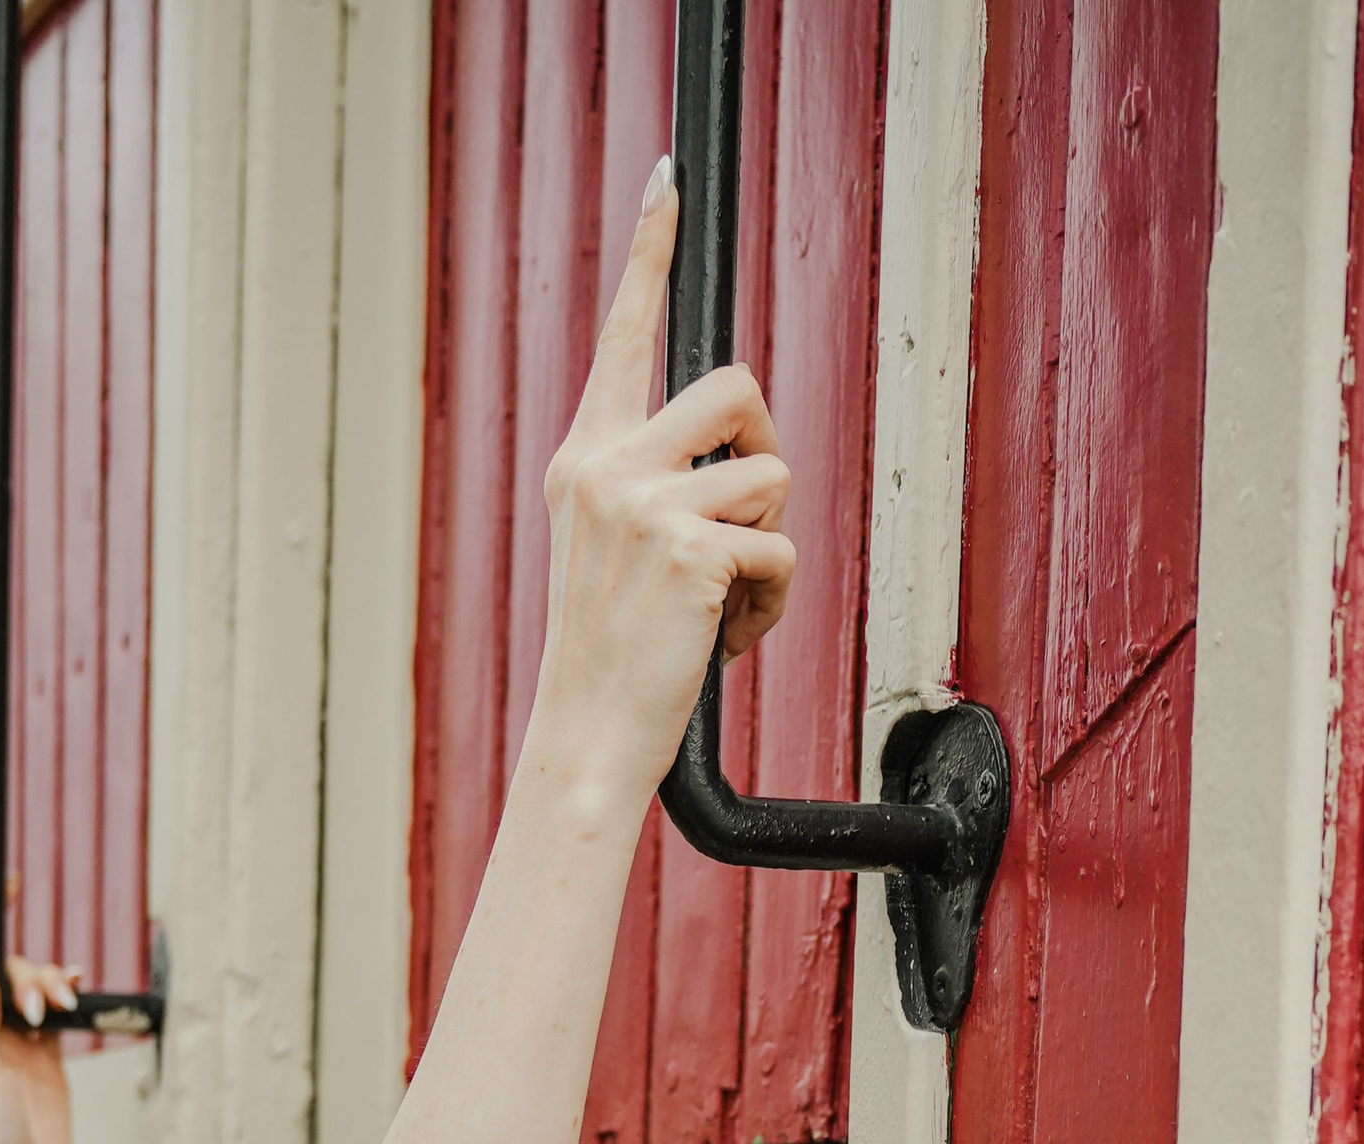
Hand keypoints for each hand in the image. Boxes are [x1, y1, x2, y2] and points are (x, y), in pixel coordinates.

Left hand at [0, 936, 78, 1143]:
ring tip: (63, 1004)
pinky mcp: (44, 1059)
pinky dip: (65, 997)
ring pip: (30, 990)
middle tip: (40, 1005)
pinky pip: (53, 1013)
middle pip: (4, 974)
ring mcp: (15, 1046)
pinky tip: (75, 993)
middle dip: (28, 975)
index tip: (6, 887)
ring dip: (49, 986)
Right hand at [530, 166, 795, 824]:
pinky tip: (728, 640)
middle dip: (764, 454)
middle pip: (737, 388)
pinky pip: (781, 548)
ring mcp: (643, 503)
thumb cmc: (611, 663)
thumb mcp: (614, 555)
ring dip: (771, 546)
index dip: (650, 250)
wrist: (583, 743)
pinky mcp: (689, 548)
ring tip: (726, 606)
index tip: (668, 180)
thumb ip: (656, 488)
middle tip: (743, 525)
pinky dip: (774, 604)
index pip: (624, 335)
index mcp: (585, 459)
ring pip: (769, 475)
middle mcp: (605, 466)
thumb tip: (735, 460)